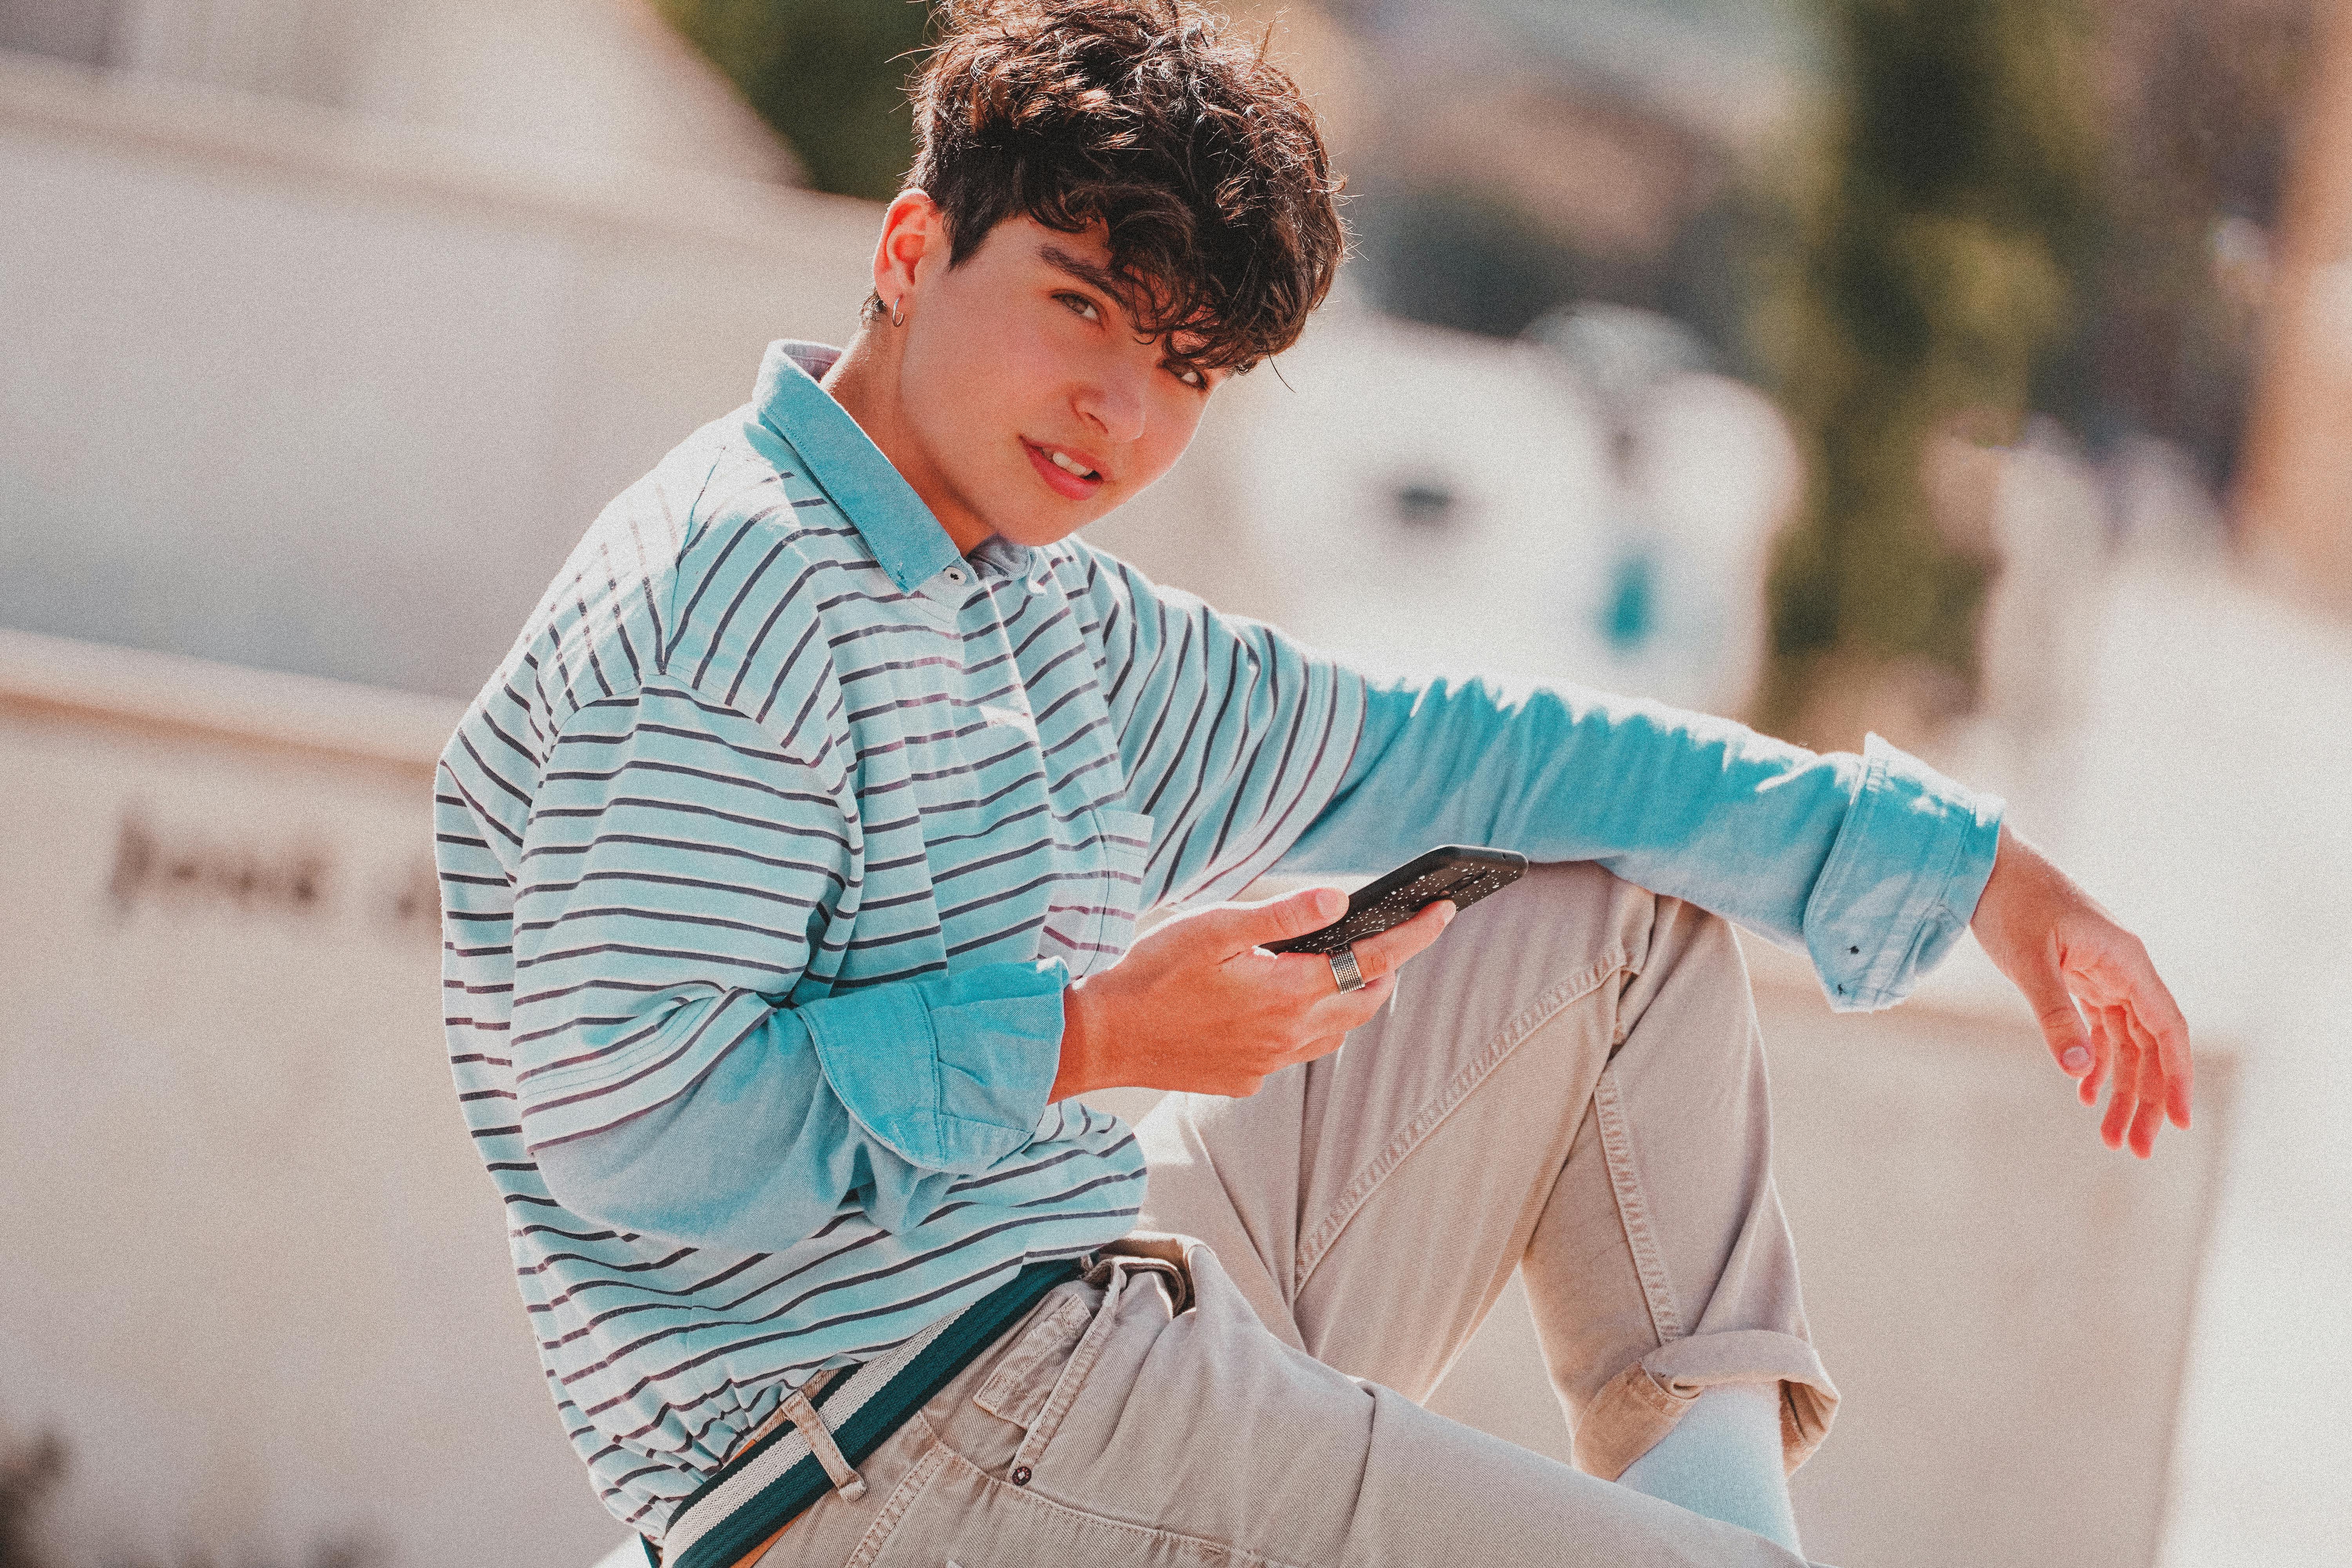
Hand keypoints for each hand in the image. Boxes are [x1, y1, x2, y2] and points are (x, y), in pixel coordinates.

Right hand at [1052, 885, 1455, 1101]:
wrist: (1101, 1039)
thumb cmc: (1150, 973)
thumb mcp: (1214, 927)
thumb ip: (1282, 915)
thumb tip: (1341, 900)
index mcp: (1289, 992)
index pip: (1377, 959)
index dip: (1416, 933)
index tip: (1445, 910)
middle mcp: (1289, 1035)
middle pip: (1367, 1000)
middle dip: (1390, 966)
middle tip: (1397, 933)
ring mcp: (1268, 1062)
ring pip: (1337, 1030)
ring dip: (1354, 998)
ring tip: (1350, 966)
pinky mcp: (1245, 1078)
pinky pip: (1298, 1050)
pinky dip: (1311, 1023)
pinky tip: (1286, 1005)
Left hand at [1968, 825, 2191, 1156]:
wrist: (1983, 867)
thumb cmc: (2009, 904)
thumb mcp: (2029, 962)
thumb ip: (2055, 1013)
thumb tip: (2076, 1069)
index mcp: (2127, 961)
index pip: (2167, 1029)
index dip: (2176, 1076)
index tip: (2180, 1122)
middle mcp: (2124, 969)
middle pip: (2148, 1045)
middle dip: (2145, 1098)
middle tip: (2135, 1149)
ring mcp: (2103, 973)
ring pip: (2124, 1042)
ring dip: (2120, 1088)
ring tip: (2109, 1135)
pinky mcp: (2078, 976)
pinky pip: (2100, 1028)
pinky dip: (2095, 1061)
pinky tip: (2084, 1092)